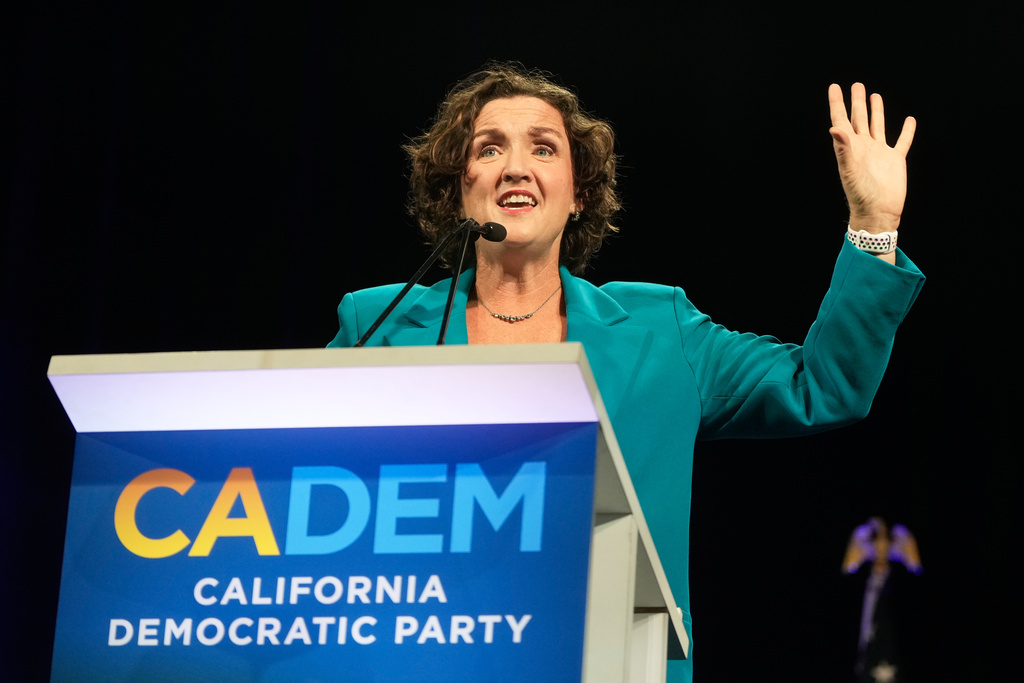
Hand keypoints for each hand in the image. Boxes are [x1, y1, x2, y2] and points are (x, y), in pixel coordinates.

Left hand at [829, 83, 915, 234]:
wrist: (878, 212)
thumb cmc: (861, 195)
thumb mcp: (850, 170)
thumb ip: (843, 148)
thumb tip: (834, 128)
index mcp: (850, 148)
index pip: (841, 120)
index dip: (837, 103)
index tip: (834, 86)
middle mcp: (863, 147)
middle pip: (858, 119)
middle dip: (856, 102)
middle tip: (855, 85)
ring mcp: (879, 153)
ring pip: (877, 125)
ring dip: (875, 111)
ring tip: (873, 95)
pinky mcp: (894, 160)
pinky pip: (901, 141)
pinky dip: (906, 131)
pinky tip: (909, 120)